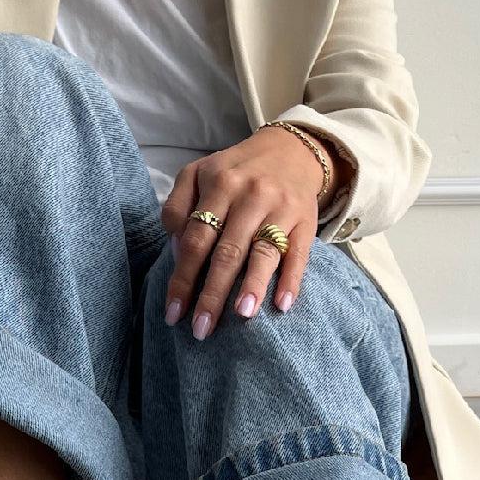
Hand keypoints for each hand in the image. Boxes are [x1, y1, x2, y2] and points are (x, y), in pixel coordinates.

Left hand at [160, 125, 330, 338]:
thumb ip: (178, 207)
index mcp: (219, 184)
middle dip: (212, 294)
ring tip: (242, 315)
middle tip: (201, 330)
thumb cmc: (235, 173)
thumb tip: (175, 251)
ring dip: (253, 285)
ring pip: (264, 252)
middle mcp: (250, 195)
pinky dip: (292, 279)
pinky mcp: (306, 221)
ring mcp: (280, 208)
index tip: (173, 313)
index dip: (183, 278)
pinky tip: (283, 304)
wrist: (290, 150)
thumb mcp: (198, 174)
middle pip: (227, 252)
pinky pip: (299, 254)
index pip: (196, 239)